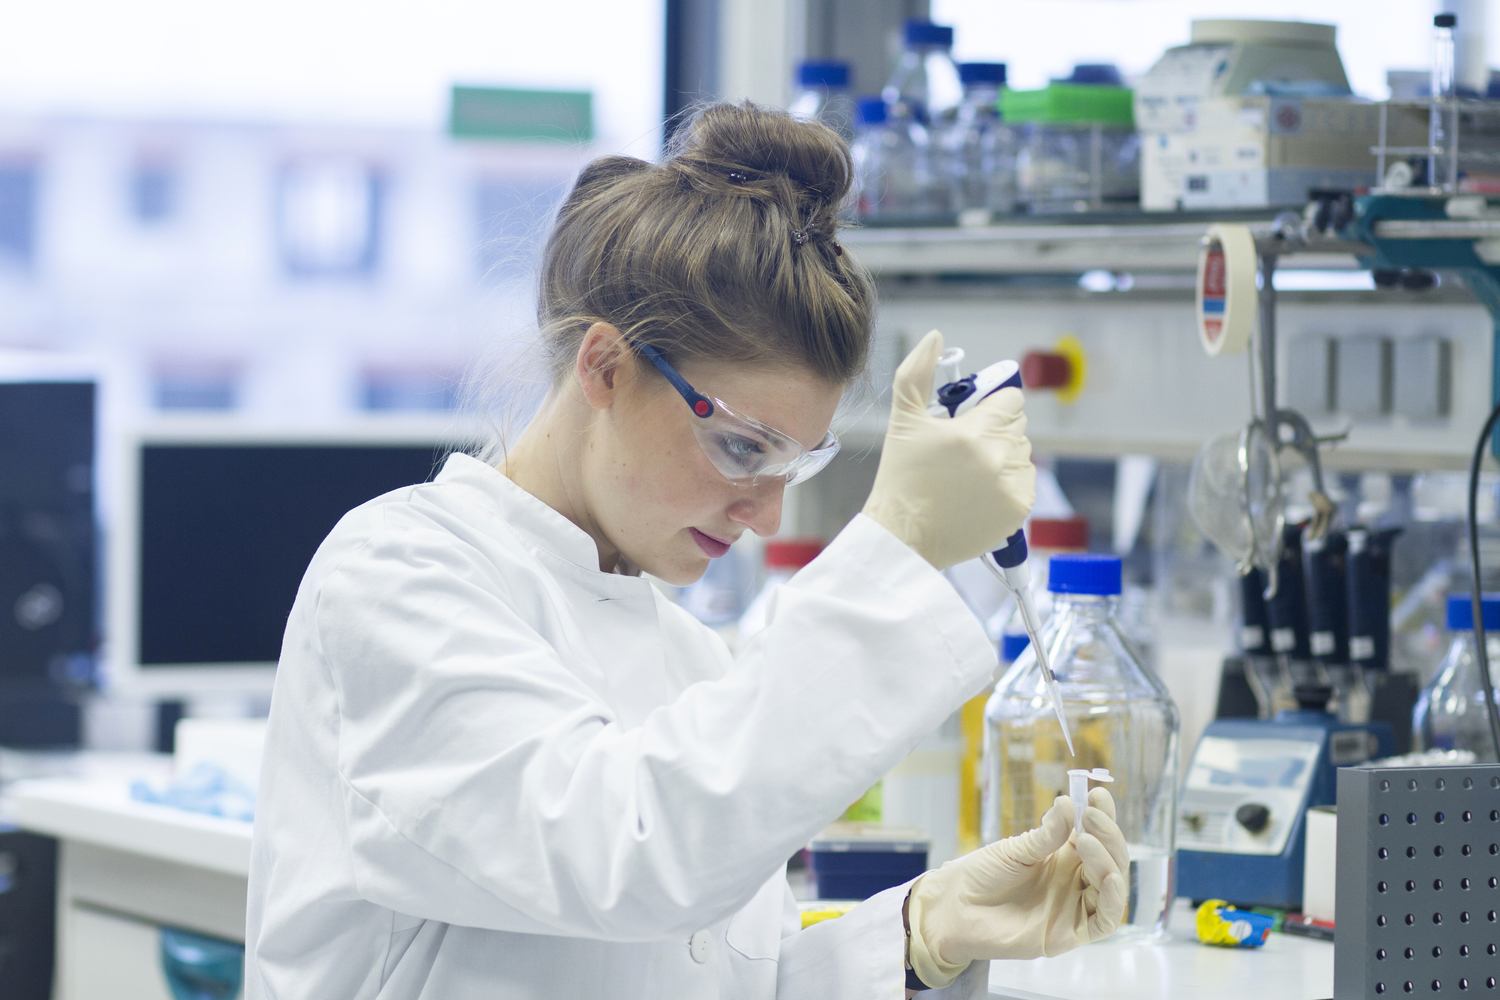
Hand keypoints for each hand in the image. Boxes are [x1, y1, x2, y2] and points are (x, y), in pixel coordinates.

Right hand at [861, 329, 1035, 569]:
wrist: (903, 536)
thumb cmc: (901, 479)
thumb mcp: (903, 420)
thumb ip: (916, 372)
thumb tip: (935, 337)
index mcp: (974, 431)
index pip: (1011, 400)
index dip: (990, 406)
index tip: (972, 419)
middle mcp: (998, 458)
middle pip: (1017, 426)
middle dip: (994, 431)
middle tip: (963, 450)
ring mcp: (1011, 486)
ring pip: (1022, 453)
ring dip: (1002, 456)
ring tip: (969, 473)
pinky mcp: (1018, 510)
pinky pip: (1026, 481)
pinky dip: (1008, 483)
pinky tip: (979, 492)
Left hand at [906, 788, 1128, 987]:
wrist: (956, 909)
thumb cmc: (983, 875)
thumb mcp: (1015, 850)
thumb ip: (1046, 835)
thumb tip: (1069, 803)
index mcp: (1064, 856)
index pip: (1095, 834)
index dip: (1103, 816)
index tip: (1098, 795)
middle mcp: (1076, 880)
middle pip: (1110, 858)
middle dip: (1107, 835)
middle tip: (1091, 816)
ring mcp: (1075, 906)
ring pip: (1112, 886)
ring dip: (1109, 861)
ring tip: (1087, 840)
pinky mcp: (1072, 933)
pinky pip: (1106, 920)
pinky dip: (1114, 898)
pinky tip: (1110, 877)